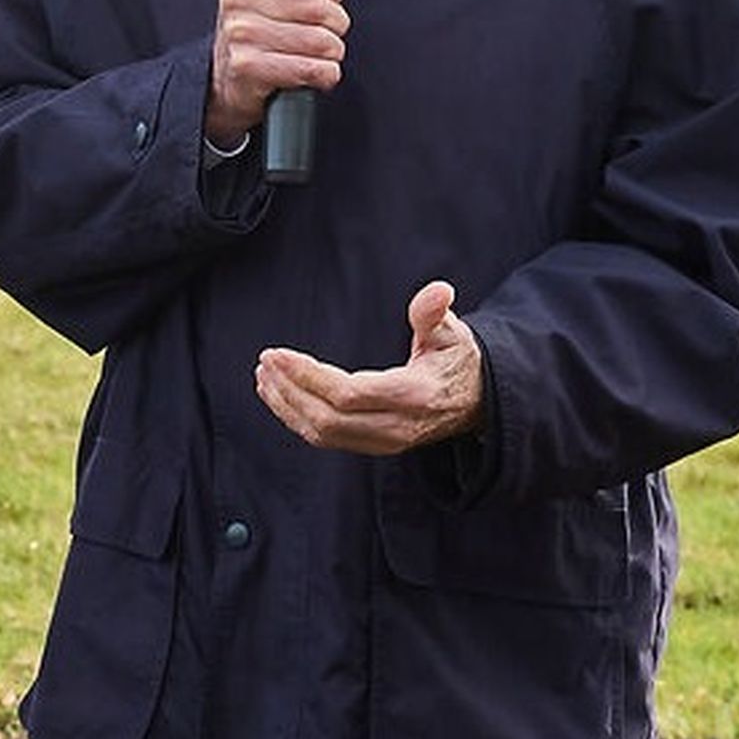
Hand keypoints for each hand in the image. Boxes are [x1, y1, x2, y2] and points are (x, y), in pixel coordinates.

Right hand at [204, 0, 376, 146]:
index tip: (324, 0)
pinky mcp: (248, 67)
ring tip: (317, 54)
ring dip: (331, 52)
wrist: (229, 80)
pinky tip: (313, 72)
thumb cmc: (264, 31)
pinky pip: (312, 69)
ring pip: (321, 41)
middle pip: (320, 8)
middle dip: (334, 25)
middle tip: (323, 32)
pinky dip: (324, 75)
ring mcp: (240, 33)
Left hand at [255, 279, 485, 453]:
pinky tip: (278, 396)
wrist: (474, 403)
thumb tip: (438, 291)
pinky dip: (296, 419)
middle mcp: (396, 426)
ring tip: (264, 376)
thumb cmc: (457, 362)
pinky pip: (326, 439)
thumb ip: (435, 314)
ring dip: (287, 406)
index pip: (348, 394)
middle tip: (266, 361)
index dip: (308, 376)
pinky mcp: (372, 446)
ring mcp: (383, 442)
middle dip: (290, 390)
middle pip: (328, 418)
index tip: (278, 354)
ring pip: (322, 433)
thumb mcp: (453, 333)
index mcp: (413, 396)